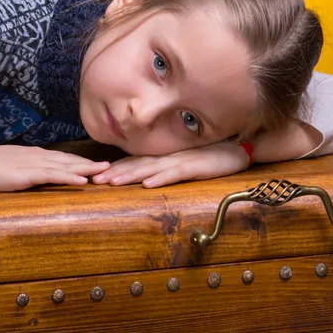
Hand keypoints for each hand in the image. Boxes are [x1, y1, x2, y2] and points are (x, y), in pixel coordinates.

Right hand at [0, 144, 110, 191]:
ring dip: (87, 168)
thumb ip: (22, 168)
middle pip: (70, 159)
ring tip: (105, 170)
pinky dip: (69, 177)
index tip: (97, 164)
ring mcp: (33, 164)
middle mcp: (37, 156)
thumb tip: (32, 174)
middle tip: (111, 165)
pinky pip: (52, 176)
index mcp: (33, 155)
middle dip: (91, 163)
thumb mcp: (8, 165)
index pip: (63, 157)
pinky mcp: (26, 174)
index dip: (81, 161)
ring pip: (66, 165)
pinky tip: (82, 180)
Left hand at [91, 140, 249, 187]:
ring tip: (113, 182)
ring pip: (152, 168)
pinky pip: (176, 173)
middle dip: (115, 173)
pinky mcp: (196, 166)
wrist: (239, 148)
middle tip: (94, 181)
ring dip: (131, 175)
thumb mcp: (186, 163)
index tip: (95, 177)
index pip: (135, 163)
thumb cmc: (211, 156)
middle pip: (137, 165)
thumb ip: (168, 168)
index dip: (115, 169)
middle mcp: (168, 157)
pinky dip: (161, 178)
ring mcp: (181, 160)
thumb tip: (147, 178)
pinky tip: (147, 185)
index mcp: (164, 157)